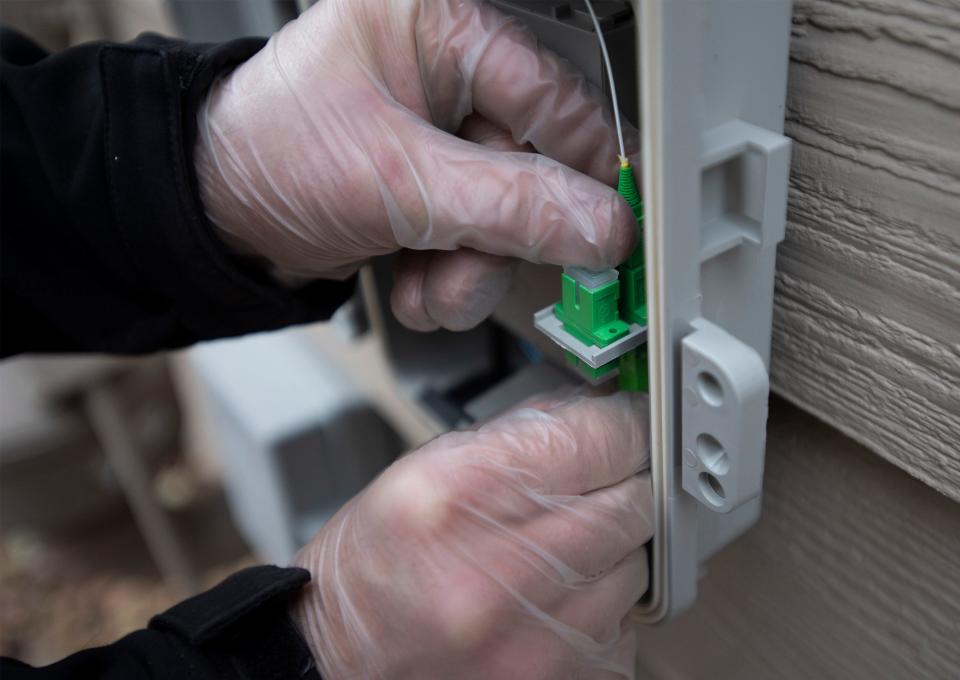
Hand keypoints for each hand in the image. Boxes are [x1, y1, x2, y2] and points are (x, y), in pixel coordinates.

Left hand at [195, 0, 636, 331]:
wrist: (208, 220)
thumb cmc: (264, 156)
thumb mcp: (394, 180)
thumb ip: (507, 205)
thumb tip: (599, 226)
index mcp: (440, 28)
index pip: (553, 92)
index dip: (587, 164)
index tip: (611, 224)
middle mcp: (446, 76)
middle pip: (532, 168)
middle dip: (499, 241)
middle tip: (471, 273)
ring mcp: (440, 138)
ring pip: (508, 216)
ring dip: (473, 271)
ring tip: (427, 289)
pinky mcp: (431, 188)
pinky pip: (476, 239)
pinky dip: (452, 278)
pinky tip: (415, 284)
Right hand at [291, 391, 652, 678]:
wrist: (336, 658)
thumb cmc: (373, 568)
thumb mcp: (426, 469)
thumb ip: (519, 437)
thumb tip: (596, 413)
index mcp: (459, 494)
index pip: (596, 438)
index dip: (626, 423)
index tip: (632, 422)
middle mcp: (498, 570)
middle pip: (630, 502)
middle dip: (623, 484)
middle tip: (597, 485)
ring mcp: (531, 639)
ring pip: (635, 567)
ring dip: (611, 550)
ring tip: (556, 553)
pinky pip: (622, 627)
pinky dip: (600, 606)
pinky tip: (554, 601)